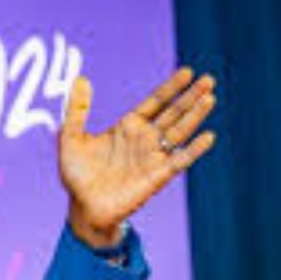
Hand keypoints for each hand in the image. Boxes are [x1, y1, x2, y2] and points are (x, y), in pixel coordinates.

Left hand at [59, 68, 216, 247]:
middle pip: (173, 113)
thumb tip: (81, 79)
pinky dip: (194, 149)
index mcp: (128, 127)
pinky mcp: (157, 176)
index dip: (171, 87)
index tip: (187, 71)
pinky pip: (180, 160)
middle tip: (209, 79)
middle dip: (190, 96)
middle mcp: (144, 139)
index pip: (155, 102)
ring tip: (210, 98)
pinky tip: (207, 136)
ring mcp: (153, 157)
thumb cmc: (76, 174)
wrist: (82, 207)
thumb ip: (77, 110)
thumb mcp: (70, 137)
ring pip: (180, 131)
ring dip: (195, 115)